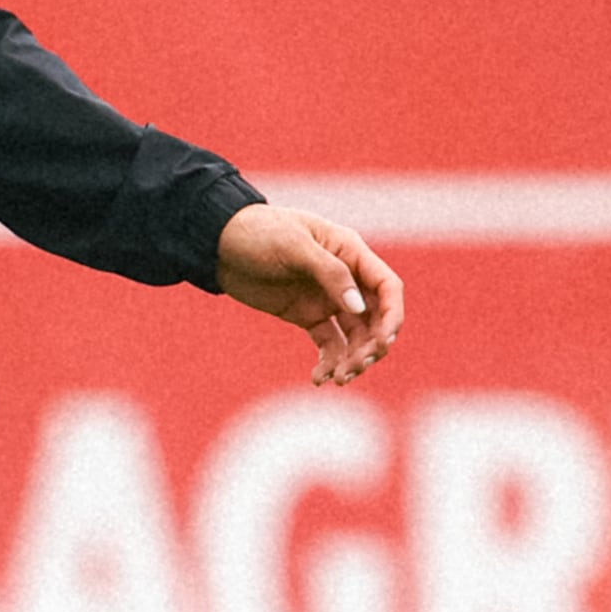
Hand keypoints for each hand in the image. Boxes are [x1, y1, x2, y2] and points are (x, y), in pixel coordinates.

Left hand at [215, 204, 402, 384]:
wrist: (218, 243)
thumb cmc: (258, 232)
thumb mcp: (293, 246)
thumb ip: (330, 273)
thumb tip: (359, 307)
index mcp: (350, 252)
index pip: (387, 286)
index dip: (392, 315)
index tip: (383, 342)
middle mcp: (345, 278)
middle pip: (376, 318)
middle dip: (372, 345)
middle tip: (355, 366)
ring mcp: (327, 299)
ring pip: (355, 337)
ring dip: (352, 359)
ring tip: (337, 379)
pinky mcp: (307, 316)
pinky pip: (329, 344)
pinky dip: (329, 363)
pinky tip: (319, 379)